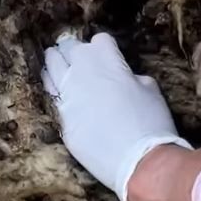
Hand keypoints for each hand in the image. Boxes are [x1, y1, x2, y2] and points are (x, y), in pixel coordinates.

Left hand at [42, 32, 191, 200]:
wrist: (138, 161)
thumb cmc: (151, 121)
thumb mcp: (150, 88)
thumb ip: (131, 75)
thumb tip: (124, 78)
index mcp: (105, 57)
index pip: (99, 40)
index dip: (105, 47)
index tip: (108, 56)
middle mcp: (80, 68)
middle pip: (69, 48)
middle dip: (75, 51)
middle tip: (80, 60)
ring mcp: (66, 92)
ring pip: (51, 65)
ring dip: (56, 63)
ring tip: (59, 66)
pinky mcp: (59, 116)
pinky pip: (49, 93)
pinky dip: (53, 88)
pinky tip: (57, 91)